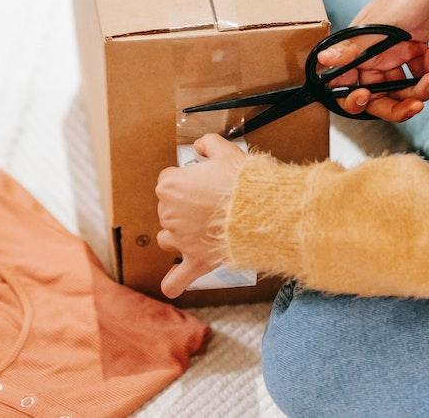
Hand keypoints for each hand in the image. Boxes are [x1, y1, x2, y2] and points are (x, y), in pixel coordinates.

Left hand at [156, 134, 247, 298]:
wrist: (261, 209)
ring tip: (199, 231)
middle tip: (210, 203)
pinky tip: (173, 284)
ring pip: (167, 239)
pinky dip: (174, 282)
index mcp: (171, 186)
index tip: (201, 182)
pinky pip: (177, 279)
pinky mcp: (197, 260)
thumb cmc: (242, 182)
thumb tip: (200, 147)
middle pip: (167, 209)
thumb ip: (208, 144)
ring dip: (177, 236)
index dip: (185, 179)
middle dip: (184, 206)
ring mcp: (182, 239)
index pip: (167, 180)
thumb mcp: (226, 151)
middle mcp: (170, 214)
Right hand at [319, 0, 428, 121]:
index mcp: (357, 50)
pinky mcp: (414, 52)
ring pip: (402, 90)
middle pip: (378, 97)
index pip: (346, 86)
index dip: (354, 101)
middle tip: (416, 105)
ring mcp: (394, 55)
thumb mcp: (379, 25)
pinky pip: (419, 76)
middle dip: (398, 106)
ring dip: (419, 89)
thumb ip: (351, 48)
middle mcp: (373, 56)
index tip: (367, 99)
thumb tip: (321, 61)